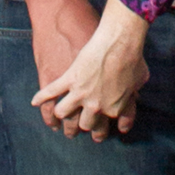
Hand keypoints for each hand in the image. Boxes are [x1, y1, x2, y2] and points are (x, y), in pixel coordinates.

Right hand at [32, 0, 148, 140]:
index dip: (101, 132)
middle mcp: (95, 106)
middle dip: (80, 128)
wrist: (120, 41)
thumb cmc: (133, 58)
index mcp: (114, 109)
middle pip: (84, 124)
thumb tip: (136, 98)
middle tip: (77, 131)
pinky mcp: (68, 79)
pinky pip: (51, 92)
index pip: (106, 127)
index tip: (99, 134)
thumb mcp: (140, 80)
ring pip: (64, 113)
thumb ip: (134, 94)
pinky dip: (41, 98)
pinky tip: (35, 102)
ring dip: (61, 117)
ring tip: (58, 121)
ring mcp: (80, 94)